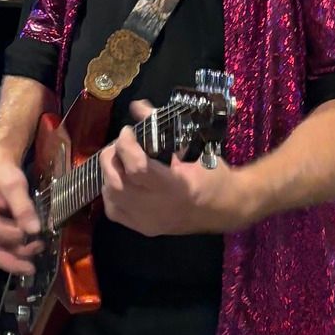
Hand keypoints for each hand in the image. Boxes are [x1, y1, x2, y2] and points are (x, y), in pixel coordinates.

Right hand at [0, 158, 41, 275]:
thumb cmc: (3, 174)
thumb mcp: (14, 185)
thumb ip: (23, 207)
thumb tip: (34, 230)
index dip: (13, 235)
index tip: (33, 233)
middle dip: (12, 262)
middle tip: (31, 268)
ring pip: (0, 252)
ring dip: (19, 255)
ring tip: (40, 247)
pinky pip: (6, 247)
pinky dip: (19, 250)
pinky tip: (35, 245)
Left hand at [99, 101, 253, 237]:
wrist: (225, 208)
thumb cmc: (214, 176)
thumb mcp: (194, 148)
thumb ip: (163, 128)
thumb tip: (138, 106)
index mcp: (175, 188)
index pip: (137, 167)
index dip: (125, 145)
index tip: (129, 131)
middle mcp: (158, 208)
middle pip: (117, 183)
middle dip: (112, 157)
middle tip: (121, 143)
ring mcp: (148, 222)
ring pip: (111, 197)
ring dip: (109, 173)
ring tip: (120, 159)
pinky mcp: (143, 228)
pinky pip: (113, 211)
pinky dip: (110, 192)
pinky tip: (120, 180)